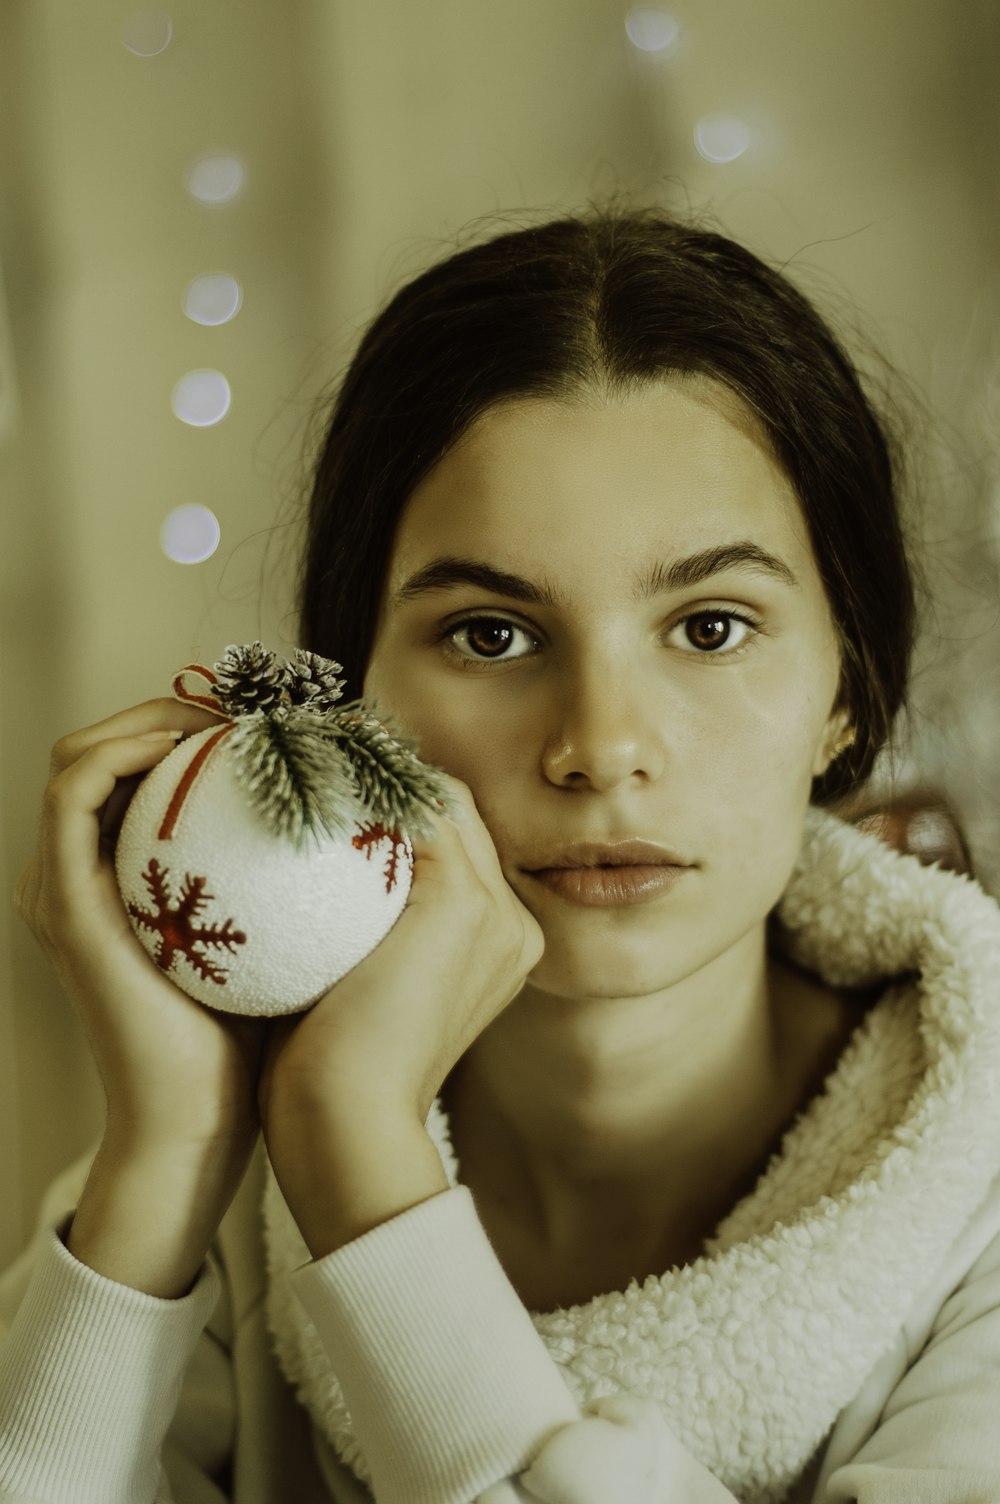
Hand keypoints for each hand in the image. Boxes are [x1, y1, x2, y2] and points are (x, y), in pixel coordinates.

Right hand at [15, 697, 263, 1160]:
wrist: (205, 1116)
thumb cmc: (259, 1032)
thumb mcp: (288, 930)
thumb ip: (302, 870)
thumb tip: (377, 805)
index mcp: (128, 877)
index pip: (151, 772)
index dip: (202, 729)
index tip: (279, 721)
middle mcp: (85, 873)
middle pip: (111, 750)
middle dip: (177, 709)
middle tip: (256, 707)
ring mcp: (62, 884)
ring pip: (82, 754)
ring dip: (151, 716)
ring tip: (227, 715)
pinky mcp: (60, 899)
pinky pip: (72, 793)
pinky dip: (123, 752)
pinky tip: (191, 748)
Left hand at [259, 776, 543, 1223]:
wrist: (350, 1129)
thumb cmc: (330, 1079)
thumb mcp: (351, 996)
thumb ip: (354, 940)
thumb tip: (299, 896)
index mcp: (496, 946)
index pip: (451, 846)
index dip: (393, 811)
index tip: (325, 794)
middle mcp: (512, 923)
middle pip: (452, 814)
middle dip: (386, 782)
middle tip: (311, 764)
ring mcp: (496, 910)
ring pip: (440, 800)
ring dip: (377, 774)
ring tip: (307, 762)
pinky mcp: (463, 902)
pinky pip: (418, 810)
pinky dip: (368, 788)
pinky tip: (309, 782)